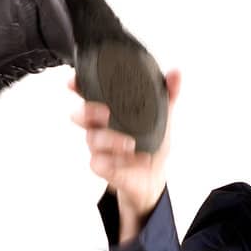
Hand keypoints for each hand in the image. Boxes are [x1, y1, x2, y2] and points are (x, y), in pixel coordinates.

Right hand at [68, 66, 181, 217]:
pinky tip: (134, 159)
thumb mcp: (163, 116)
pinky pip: (99, 162)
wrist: (153, 175)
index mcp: (109, 109)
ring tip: (131, 144)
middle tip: (107, 112)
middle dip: (89, 111)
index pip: (88, 93)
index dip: (78, 86)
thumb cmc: (151, 142)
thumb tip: (176, 74)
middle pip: (80, 115)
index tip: (75, 82)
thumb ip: (168, 94)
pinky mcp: (101, 166)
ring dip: (111, 140)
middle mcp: (99, 127)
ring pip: (92, 139)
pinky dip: (117, 161)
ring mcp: (98, 147)